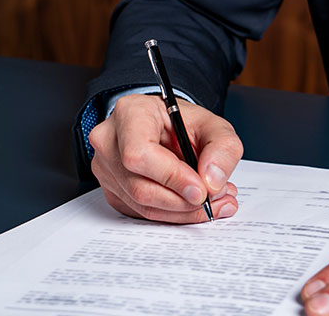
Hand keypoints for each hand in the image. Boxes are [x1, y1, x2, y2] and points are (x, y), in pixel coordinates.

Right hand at [88, 93, 243, 222]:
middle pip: (140, 187)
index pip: (139, 153)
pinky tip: (194, 204)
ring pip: (142, 205)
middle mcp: (109, 141)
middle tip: (217, 200)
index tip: (201, 190)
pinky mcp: (112, 191)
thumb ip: (222, 148)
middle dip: (184, 201)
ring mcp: (106, 169)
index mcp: (130, 114)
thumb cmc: (183, 123)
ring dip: (183, 211)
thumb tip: (213, 182)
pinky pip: (142, 213)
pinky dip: (173, 215)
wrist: (167, 128)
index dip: (172, 177)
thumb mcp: (213, 125)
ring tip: (213, 202)